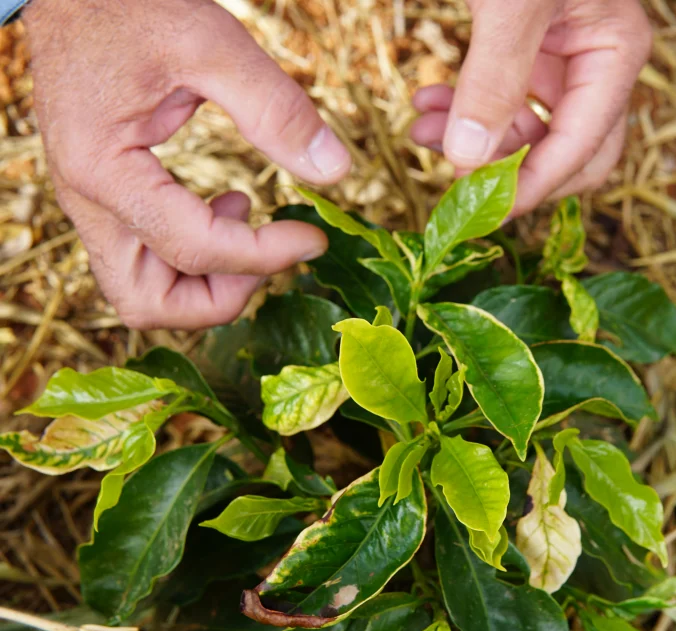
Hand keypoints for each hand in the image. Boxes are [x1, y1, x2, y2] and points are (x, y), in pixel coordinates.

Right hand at [24, 0, 351, 329]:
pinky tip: (228, 206)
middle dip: (221, 297)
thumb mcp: (212, 45)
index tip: (314, 239)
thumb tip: (336, 172)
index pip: (194, 250)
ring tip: (250, 226)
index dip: (265, 256)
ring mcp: (91, 206)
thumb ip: (275, 109)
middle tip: (272, 251)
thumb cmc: (132, 7)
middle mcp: (87, 202)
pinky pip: (144, 259)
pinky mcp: (105, 199)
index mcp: (104, 170)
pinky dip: (191, 258)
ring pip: (141, 293)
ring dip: (204, 284)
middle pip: (148, 304)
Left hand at [409, 0, 651, 216]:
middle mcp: (598, 61)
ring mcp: (564, 55)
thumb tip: (469, 159)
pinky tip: (426, 102)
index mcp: (616, 52)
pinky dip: (465, 106)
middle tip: (457, 186)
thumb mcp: (512, 4)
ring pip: (525, 128)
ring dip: (473, 139)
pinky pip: (503, 97)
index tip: (484, 213)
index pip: (580, 146)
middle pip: (566, 152)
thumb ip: (494, 78)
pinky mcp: (529, 46)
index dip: (532, 186)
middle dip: (507, 171)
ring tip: (420, 132)